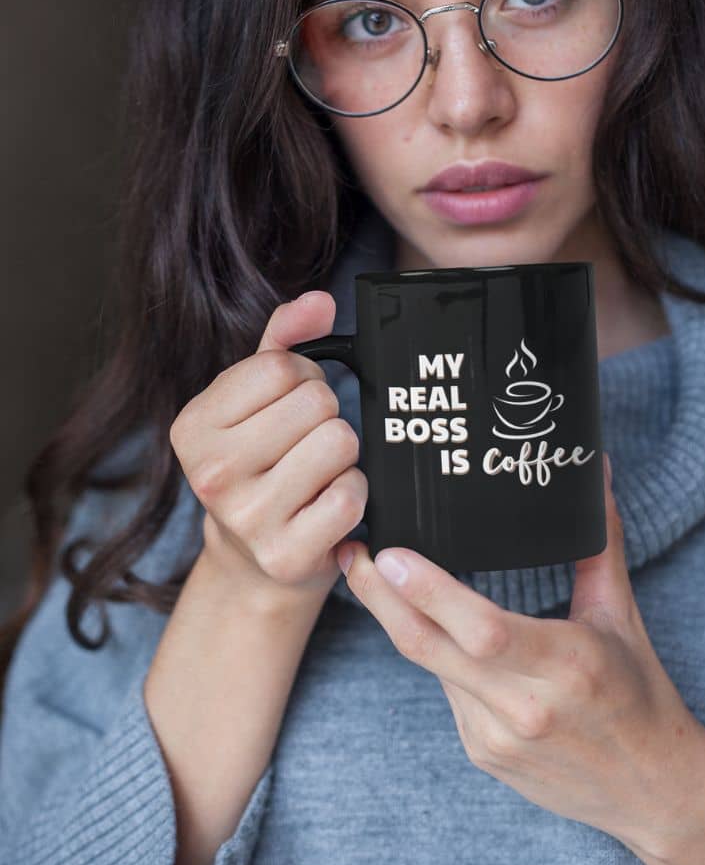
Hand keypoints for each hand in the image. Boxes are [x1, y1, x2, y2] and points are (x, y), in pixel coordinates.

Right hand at [170, 289, 367, 605]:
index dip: (304, 378)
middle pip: (317, 402)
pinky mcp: (287, 555)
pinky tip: (327, 505)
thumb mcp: (254, 399)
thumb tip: (321, 301)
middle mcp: (211, 473)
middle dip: (326, 416)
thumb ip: (284, 340)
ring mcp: (247, 519)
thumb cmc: (259, 464)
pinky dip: (353, 494)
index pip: (282, 366)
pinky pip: (352, 495)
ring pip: (340, 442)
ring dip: (343, 456)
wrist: (253, 563)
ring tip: (317, 474)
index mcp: (192, 426)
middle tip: (306, 445)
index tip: (291, 407)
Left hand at [335, 454, 701, 850]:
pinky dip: (435, 653)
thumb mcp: (621, 616)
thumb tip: (599, 470)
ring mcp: (496, 736)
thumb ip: (600, 543)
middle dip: (380, 598)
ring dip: (400, 619)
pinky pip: (445, 690)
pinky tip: (430, 625)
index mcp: (567, 664)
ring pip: (431, 665)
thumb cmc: (639, 693)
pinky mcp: (482, 753)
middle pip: (430, 647)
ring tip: (372, 572)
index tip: (389, 554)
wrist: (652, 792)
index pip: (483, 629)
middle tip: (351, 552)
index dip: (430, 593)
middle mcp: (525, 705)